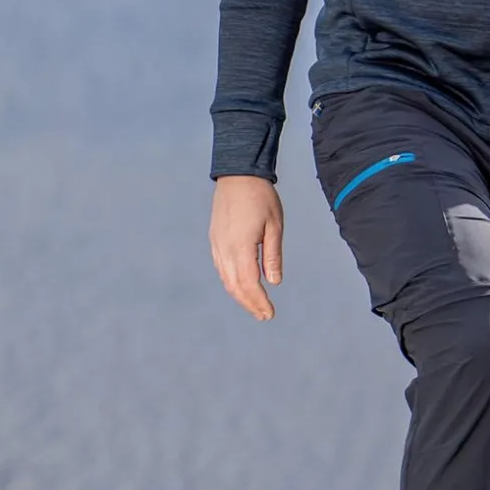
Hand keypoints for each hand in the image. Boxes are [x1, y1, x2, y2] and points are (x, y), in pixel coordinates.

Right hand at [209, 175, 283, 320]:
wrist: (238, 174)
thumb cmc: (261, 197)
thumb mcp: (275, 225)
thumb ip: (272, 256)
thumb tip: (274, 283)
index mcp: (240, 247)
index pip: (249, 284)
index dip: (258, 302)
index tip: (270, 314)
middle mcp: (224, 249)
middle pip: (234, 286)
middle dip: (249, 303)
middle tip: (264, 315)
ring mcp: (217, 244)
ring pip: (225, 279)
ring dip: (239, 295)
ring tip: (255, 305)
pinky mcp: (215, 239)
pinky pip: (221, 267)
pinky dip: (231, 281)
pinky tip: (241, 285)